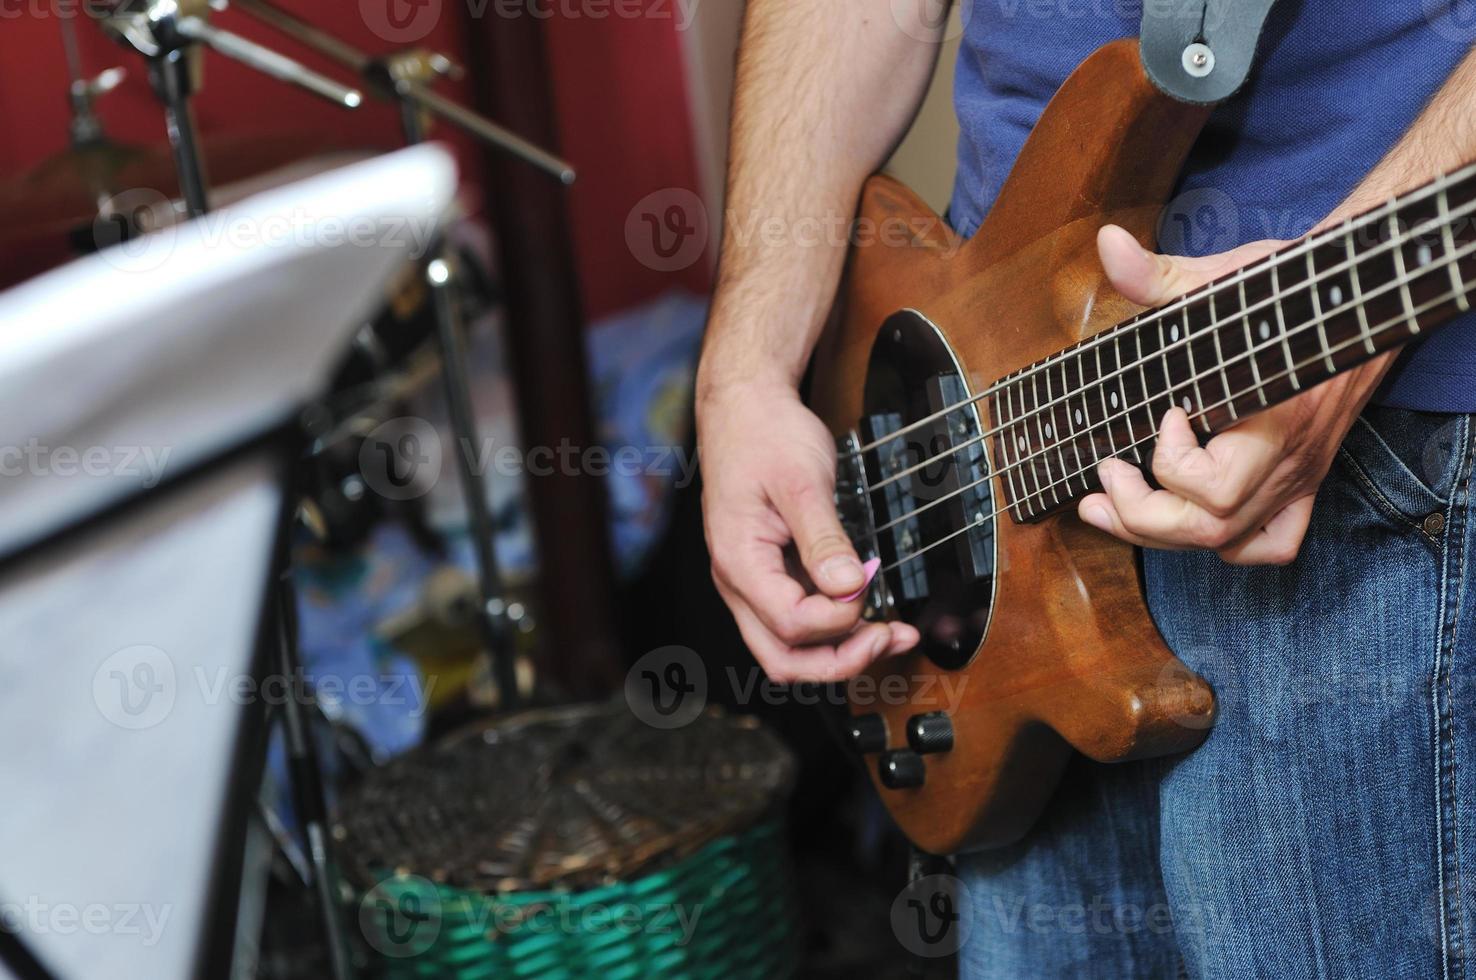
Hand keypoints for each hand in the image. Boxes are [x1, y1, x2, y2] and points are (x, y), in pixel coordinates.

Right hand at [697, 379, 919, 682]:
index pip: (791, 622)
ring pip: (790, 647)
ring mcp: (752, 582)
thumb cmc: (765, 436)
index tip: (870, 584)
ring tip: (892, 635)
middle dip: (840, 661)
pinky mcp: (770, 574)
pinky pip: (798, 620)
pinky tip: (870, 615)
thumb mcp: (802, 482)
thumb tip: (849, 588)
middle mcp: (738, 582)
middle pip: (783, 658)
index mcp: (739, 561)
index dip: (839, 619)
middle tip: (888, 638)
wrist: (744, 407)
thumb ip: (824, 539)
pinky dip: (835, 627)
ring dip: (841, 651)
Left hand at [1076, 225, 1394, 564]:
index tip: (1164, 413)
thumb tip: (1107, 245)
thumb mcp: (1218, 279)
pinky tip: (1192, 523)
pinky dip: (1228, 546)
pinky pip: (1273, 543)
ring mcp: (1298, 477)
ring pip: (1228, 543)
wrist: (1358, 294)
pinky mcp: (1304, 481)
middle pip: (1208, 529)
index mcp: (1274, 418)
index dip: (1167, 462)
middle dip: (1138, 514)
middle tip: (1104, 474)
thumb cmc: (1288, 289)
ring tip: (1111, 505)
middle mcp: (1289, 461)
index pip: (1211, 489)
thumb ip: (1157, 275)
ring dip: (1159, 536)